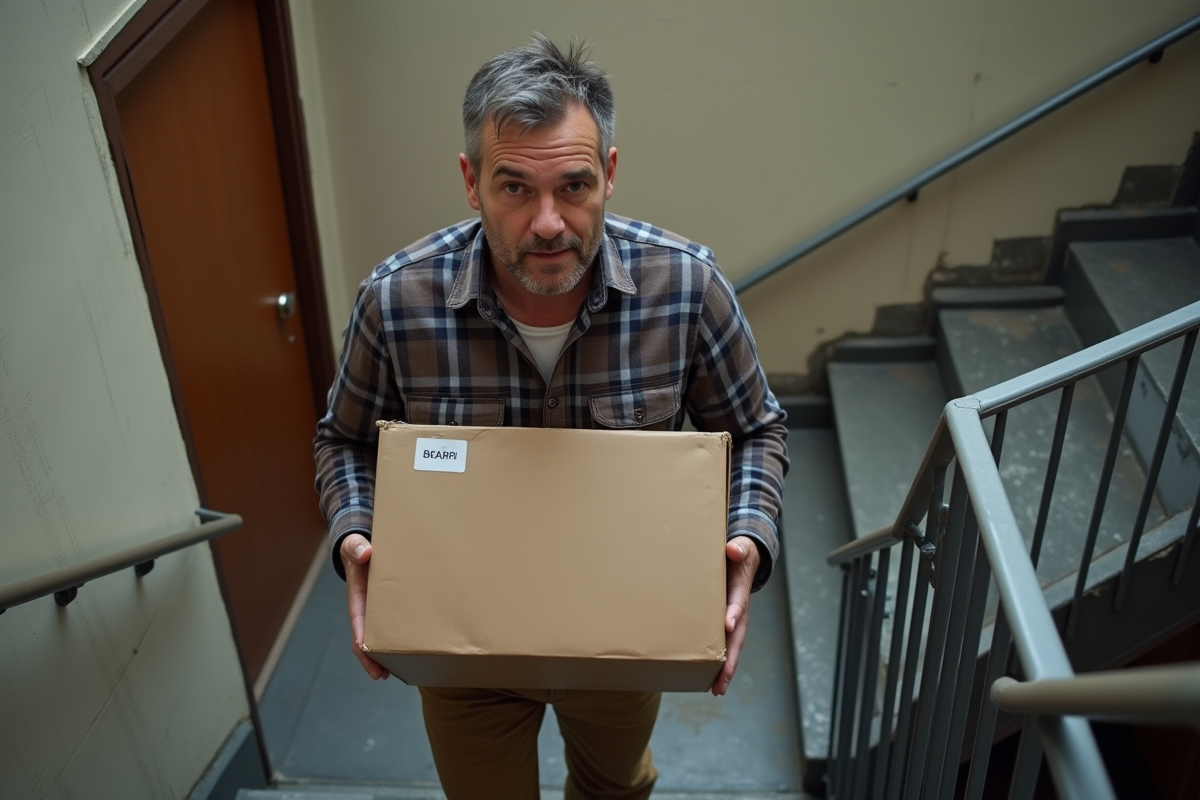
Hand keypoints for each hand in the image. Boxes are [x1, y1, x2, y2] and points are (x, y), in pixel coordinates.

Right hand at [340, 532, 389, 679]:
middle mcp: (366, 607)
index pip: (357, 620)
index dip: (360, 636)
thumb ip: (356, 547)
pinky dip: (399, 639)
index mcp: (357, 596)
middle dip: (371, 657)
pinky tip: (412, 649)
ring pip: (380, 636)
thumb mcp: (354, 545)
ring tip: (400, 672)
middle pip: (366, 637)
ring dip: (386, 654)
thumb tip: (365, 553)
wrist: (364, 546)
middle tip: (382, 674)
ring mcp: (378, 610)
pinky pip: (394, 625)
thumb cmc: (358, 548)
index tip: (364, 650)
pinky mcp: (391, 607)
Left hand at [712, 535, 759, 695]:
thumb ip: (739, 548)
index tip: (728, 625)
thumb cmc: (738, 555)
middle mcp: (738, 611)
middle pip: (736, 638)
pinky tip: (707, 679)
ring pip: (729, 647)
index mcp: (740, 591)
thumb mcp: (740, 548)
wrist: (743, 559)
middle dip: (730, 659)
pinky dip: (717, 662)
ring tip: (717, 689)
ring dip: (725, 668)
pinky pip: (720, 644)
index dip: (733, 614)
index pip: (737, 604)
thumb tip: (733, 549)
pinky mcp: (722, 624)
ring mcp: (731, 620)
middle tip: (722, 681)